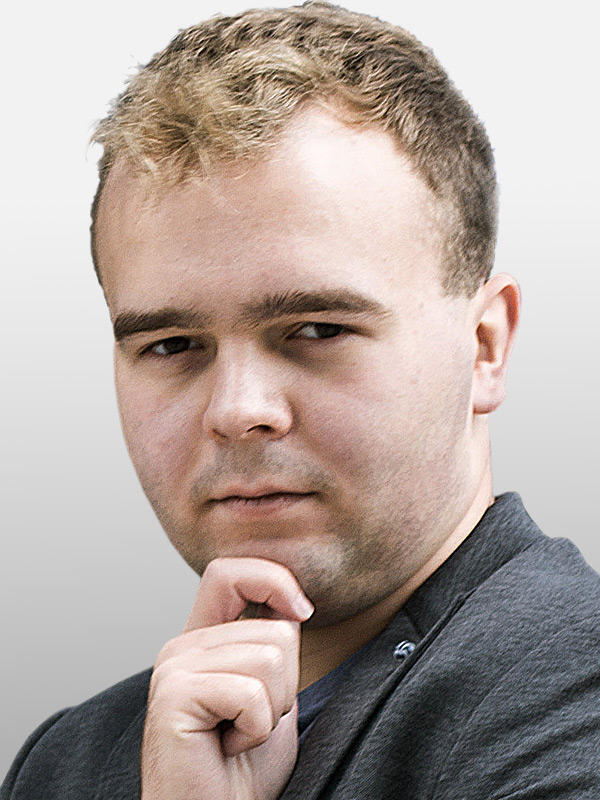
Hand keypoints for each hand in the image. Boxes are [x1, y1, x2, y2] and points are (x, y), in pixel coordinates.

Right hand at [141, 558, 313, 799]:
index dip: (273, 579)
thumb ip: (272, 646)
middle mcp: (182, 646)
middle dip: (285, 685)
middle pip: (276, 630)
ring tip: (238, 735)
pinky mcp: (173, 695)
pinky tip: (227, 747)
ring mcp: (173, 668)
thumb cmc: (243, 769)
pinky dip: (256, 730)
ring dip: (271, 711)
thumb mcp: (270, 692)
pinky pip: (251, 694)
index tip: (301, 611)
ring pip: (271, 659)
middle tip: (250, 722)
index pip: (231, 572)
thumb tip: (293, 608)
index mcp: (202, 639)